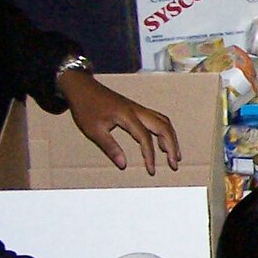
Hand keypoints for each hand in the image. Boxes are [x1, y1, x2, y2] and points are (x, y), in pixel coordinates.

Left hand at [59, 72, 181, 173]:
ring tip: (175, 154)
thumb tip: (123, 164)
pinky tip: (163, 141)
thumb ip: (110, 147)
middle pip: (163, 127)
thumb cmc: (85, 107)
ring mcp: (138, 108)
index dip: (150, 155)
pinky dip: (165, 131)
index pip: (145, 138)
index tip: (151, 170)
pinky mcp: (136, 108)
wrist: (82, 87)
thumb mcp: (93, 130)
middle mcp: (137, 110)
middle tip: (174, 164)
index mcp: (127, 115)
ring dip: (171, 138)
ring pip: (163, 121)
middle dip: (172, 146)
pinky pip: (158, 118)